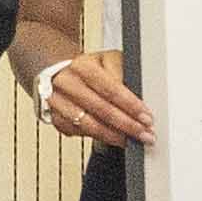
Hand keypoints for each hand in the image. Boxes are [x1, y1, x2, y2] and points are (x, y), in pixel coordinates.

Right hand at [29, 47, 150, 148]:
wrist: (60, 72)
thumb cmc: (89, 67)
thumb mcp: (108, 61)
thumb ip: (122, 75)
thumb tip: (138, 97)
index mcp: (82, 66)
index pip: (110, 88)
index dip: (130, 105)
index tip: (146, 117)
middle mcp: (66, 83)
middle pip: (101, 109)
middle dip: (126, 125)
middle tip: (144, 134)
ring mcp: (57, 102)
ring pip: (89, 125)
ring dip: (113, 135)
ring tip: (130, 139)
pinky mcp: (55, 118)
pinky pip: (79, 133)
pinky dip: (97, 137)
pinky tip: (112, 137)